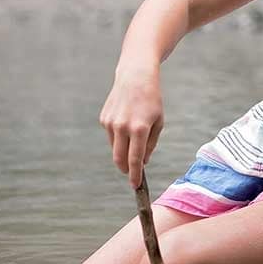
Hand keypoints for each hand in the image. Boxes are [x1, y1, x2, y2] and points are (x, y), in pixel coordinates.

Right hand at [98, 65, 163, 188]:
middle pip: (120, 159)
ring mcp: (111, 123)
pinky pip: (111, 136)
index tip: (135, 186)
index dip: (135, 175)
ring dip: (123, 150)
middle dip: (126, 169)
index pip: (135, 159)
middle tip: (132, 173)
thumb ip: (151, 144)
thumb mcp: (158, 122)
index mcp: (140, 128)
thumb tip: (142, 162)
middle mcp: (122, 127)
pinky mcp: (104, 119)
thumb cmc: (151, 100)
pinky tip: (126, 122)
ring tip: (134, 135)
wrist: (135, 77)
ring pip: (115, 148)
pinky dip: (119, 136)